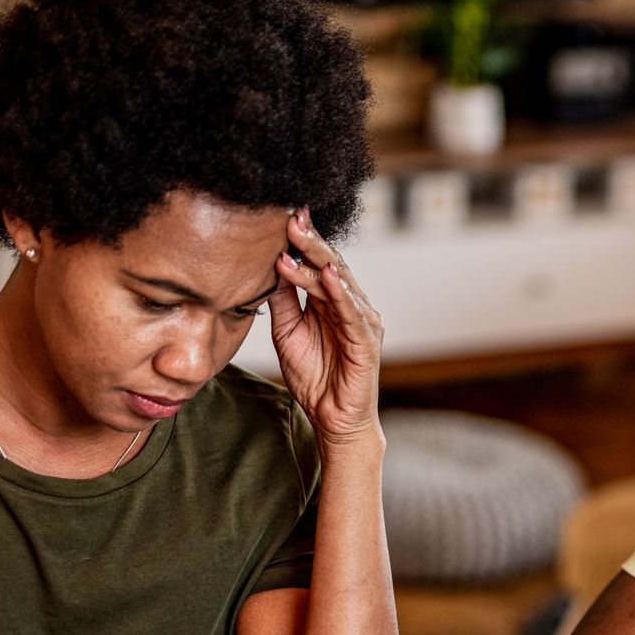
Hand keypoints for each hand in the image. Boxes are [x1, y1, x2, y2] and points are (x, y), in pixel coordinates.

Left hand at [270, 208, 384, 446]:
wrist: (333, 419)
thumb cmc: (315, 377)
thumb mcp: (287, 332)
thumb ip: (282, 301)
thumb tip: (266, 266)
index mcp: (332, 301)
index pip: (316, 262)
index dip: (300, 240)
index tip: (279, 215)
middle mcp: (351, 305)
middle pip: (330, 264)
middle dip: (309, 239)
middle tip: (289, 214)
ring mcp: (362, 320)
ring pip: (339, 282)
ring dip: (317, 259)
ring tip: (296, 237)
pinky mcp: (367, 341)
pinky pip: (352, 312)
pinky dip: (339, 292)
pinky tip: (325, 274)